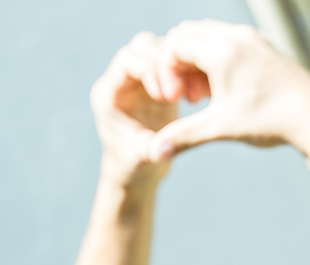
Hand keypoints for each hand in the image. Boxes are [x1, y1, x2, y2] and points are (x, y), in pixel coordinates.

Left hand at [90, 33, 182, 188]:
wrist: (137, 172)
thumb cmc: (131, 168)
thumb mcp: (137, 161)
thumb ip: (143, 150)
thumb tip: (151, 150)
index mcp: (110, 93)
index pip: (128, 60)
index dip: (149, 69)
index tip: (166, 96)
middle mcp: (123, 80)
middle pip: (144, 46)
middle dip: (167, 63)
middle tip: (183, 92)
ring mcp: (142, 79)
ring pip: (162, 50)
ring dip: (181, 66)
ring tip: (193, 94)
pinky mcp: (159, 84)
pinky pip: (175, 64)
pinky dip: (189, 73)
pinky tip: (199, 95)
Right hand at [145, 20, 309, 159]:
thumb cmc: (270, 122)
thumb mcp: (221, 128)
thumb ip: (183, 136)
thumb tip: (151, 155)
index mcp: (223, 51)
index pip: (175, 43)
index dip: (165, 70)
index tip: (174, 98)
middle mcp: (237, 37)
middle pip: (188, 34)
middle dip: (179, 63)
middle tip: (186, 97)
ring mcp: (252, 39)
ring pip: (208, 36)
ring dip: (197, 62)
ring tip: (203, 97)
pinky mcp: (263, 47)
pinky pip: (228, 42)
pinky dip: (216, 60)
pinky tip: (223, 92)